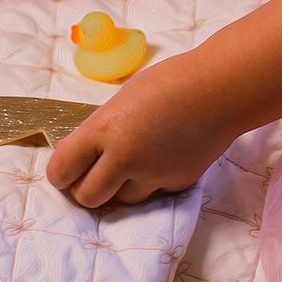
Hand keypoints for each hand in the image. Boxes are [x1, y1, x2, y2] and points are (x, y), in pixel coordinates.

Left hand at [46, 51, 236, 206]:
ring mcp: (152, 174)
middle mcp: (124, 157)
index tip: (65, 170)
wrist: (221, 89)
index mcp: (105, 129)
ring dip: (120, 187)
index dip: (60, 173)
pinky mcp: (175, 183)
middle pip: (87, 197)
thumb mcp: (124, 98)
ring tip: (134, 160)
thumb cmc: (170, 82)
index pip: (61, 170)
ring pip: (121, 199)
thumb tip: (74, 152)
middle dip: (86, 188)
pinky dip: (151, 181)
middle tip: (94, 173)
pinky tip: (163, 155)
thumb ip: (100, 128)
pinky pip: (152, 192)